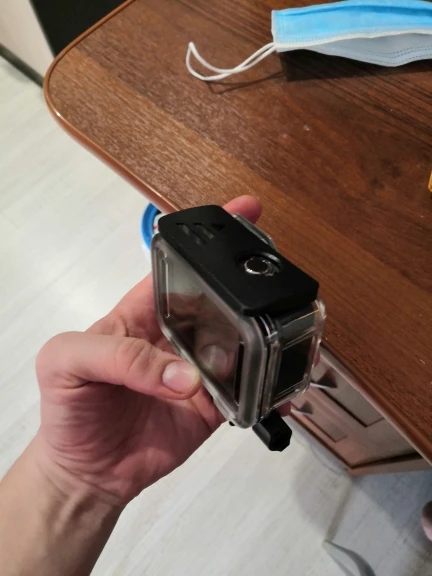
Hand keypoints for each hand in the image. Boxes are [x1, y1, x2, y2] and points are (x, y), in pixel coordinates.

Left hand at [33, 196, 261, 506]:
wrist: (87, 469)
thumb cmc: (69, 406)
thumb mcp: (67, 362)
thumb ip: (116, 355)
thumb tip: (184, 375)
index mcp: (143, 310)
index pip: (180, 267)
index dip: (210, 241)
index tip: (244, 214)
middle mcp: (177, 334)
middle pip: (221, 302)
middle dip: (251, 291)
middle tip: (280, 288)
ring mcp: (198, 369)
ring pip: (241, 346)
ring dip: (265, 342)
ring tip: (291, 338)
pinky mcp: (212, 405)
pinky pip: (246, 393)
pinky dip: (267, 391)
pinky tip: (280, 389)